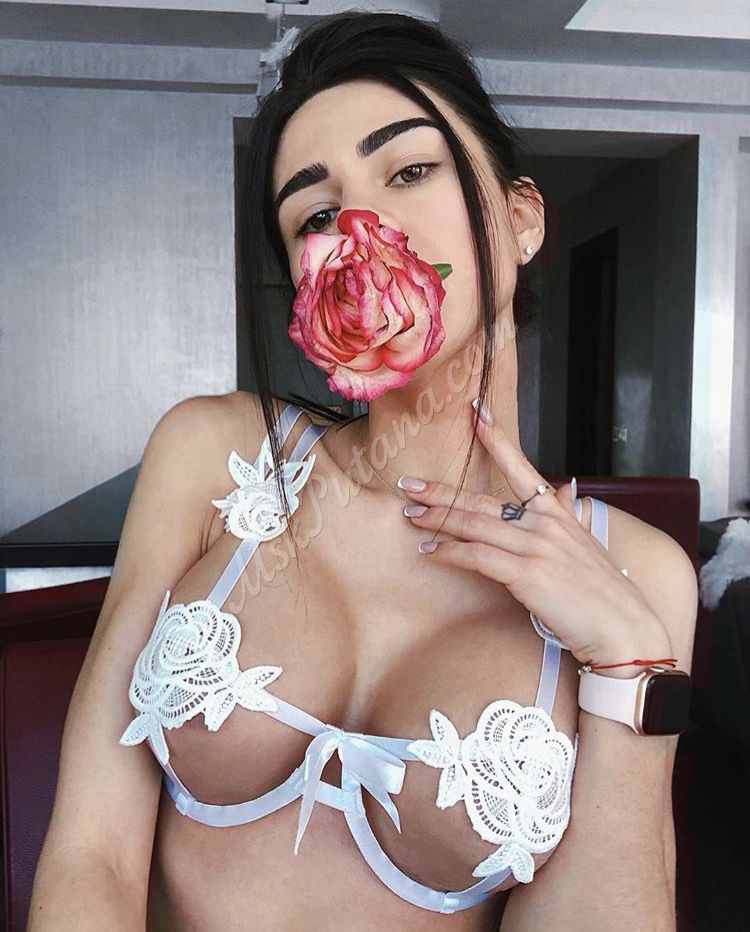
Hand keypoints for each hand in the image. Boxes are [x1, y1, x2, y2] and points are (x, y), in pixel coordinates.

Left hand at [400, 398, 668, 666]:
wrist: (622, 627)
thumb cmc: (602, 590)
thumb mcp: (587, 542)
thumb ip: (570, 512)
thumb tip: (566, 486)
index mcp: (556, 511)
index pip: (521, 466)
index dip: (496, 437)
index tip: (475, 411)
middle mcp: (544, 523)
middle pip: (481, 500)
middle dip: (441, 490)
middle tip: (408, 483)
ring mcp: (535, 547)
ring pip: (474, 525)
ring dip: (437, 519)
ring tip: (410, 514)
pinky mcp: (527, 575)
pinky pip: (478, 557)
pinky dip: (450, 552)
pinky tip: (429, 551)